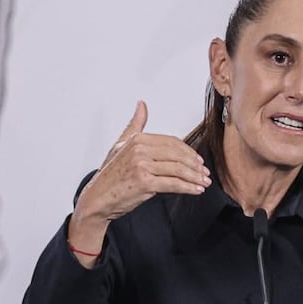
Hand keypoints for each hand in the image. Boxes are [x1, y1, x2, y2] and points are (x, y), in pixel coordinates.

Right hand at [67, 101, 209, 260]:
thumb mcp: (120, 145)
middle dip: (195, 165)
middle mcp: (139, 150)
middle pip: (178, 155)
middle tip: (205, 173)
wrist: (97, 198)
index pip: (172, 142)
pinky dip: (188, 188)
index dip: (188, 152)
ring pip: (178, 169)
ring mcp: (141, 166)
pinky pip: (173, 184)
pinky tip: (196, 190)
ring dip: (195, 177)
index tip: (198, 161)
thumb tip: (142, 105)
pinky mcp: (144, 183)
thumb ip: (135, 125)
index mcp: (137, 139)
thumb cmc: (110, 174)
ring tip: (204, 182)